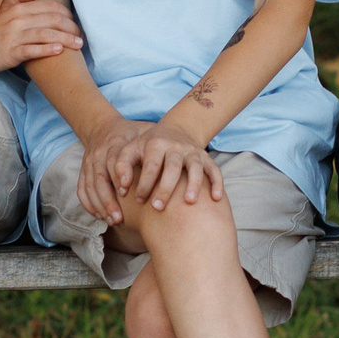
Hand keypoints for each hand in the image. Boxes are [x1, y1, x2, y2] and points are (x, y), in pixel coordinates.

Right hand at [0, 0, 83, 74]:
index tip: (75, 23)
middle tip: (81, 36)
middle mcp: (15, 20)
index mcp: (16, 8)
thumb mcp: (1, 10)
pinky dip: (47, 50)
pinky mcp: (10, 53)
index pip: (48, 7)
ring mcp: (12, 36)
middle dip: (70, 27)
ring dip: (65, 39)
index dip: (66, 14)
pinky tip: (59, 51)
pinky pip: (32, 50)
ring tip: (78, 45)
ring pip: (45, 34)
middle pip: (51, 20)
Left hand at [79, 117, 222, 225]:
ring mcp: (193, 152)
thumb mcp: (131, 149)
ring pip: (195, 167)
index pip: (150, 165)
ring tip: (189, 202)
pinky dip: (217, 183)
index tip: (139, 200)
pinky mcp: (206, 158)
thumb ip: (121, 165)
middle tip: (157, 208)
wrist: (176, 129)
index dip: (144, 183)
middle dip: (165, 188)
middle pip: (172, 167)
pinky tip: (216, 198)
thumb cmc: (148, 147)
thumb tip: (121, 188)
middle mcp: (176, 147)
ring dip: (193, 184)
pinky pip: (214, 170)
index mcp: (156, 144)